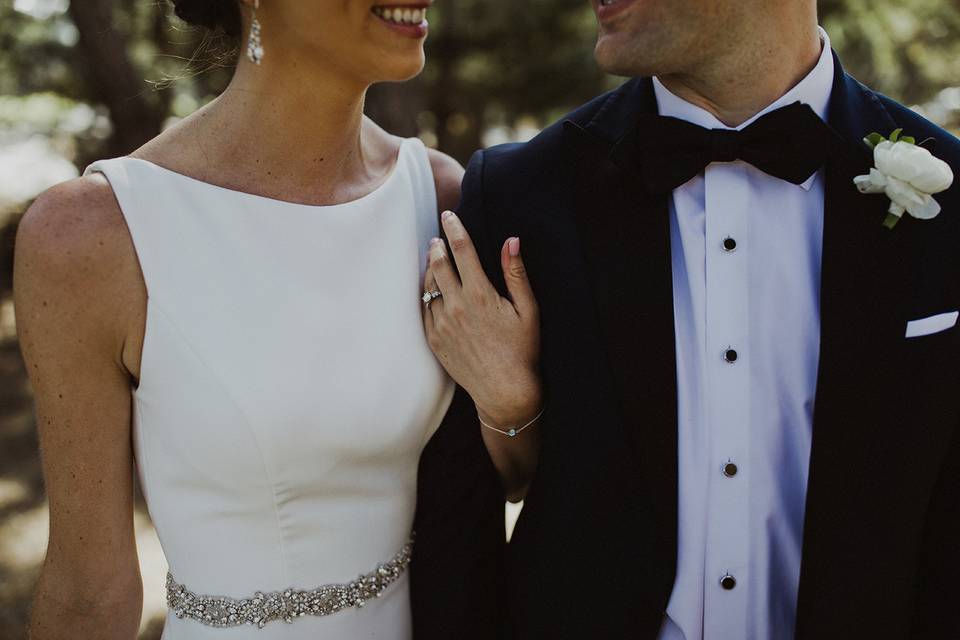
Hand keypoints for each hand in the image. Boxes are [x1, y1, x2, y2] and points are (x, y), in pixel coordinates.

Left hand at [424, 211, 541, 426]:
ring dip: (430, 268)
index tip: (449, 215)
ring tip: (434, 258)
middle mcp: (456, 306)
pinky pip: (424, 308)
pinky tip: (432, 289)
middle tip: (439, 236)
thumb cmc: (522, 350)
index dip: (455, 228)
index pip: (462, 250)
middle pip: (439, 263)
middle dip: (438, 245)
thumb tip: (512, 241)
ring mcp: (442, 324)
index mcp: (480, 295)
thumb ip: (517, 274)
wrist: (504, 391)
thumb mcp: (528, 310)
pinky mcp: (434, 339)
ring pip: (428, 285)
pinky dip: (427, 294)